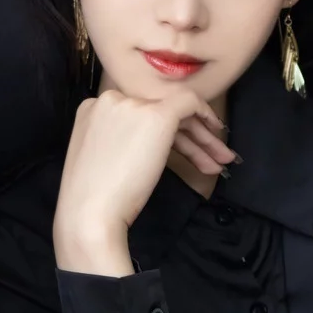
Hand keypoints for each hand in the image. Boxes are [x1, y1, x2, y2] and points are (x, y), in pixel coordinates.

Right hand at [53, 87, 236, 264]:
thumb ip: (123, 143)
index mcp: (94, 110)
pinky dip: (205, 113)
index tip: (185, 150)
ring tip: (222, 160)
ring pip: (176, 112)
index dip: (168, 134)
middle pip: (159, 113)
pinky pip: (188, 102)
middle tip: (212, 157)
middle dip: (190, 136)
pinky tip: (217, 132)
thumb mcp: (105, 159)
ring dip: (201, 138)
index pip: (140, 116)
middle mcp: (111, 100)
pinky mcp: (155, 115)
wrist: (90, 212)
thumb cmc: (96, 199)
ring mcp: (132, 105)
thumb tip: (150, 149)